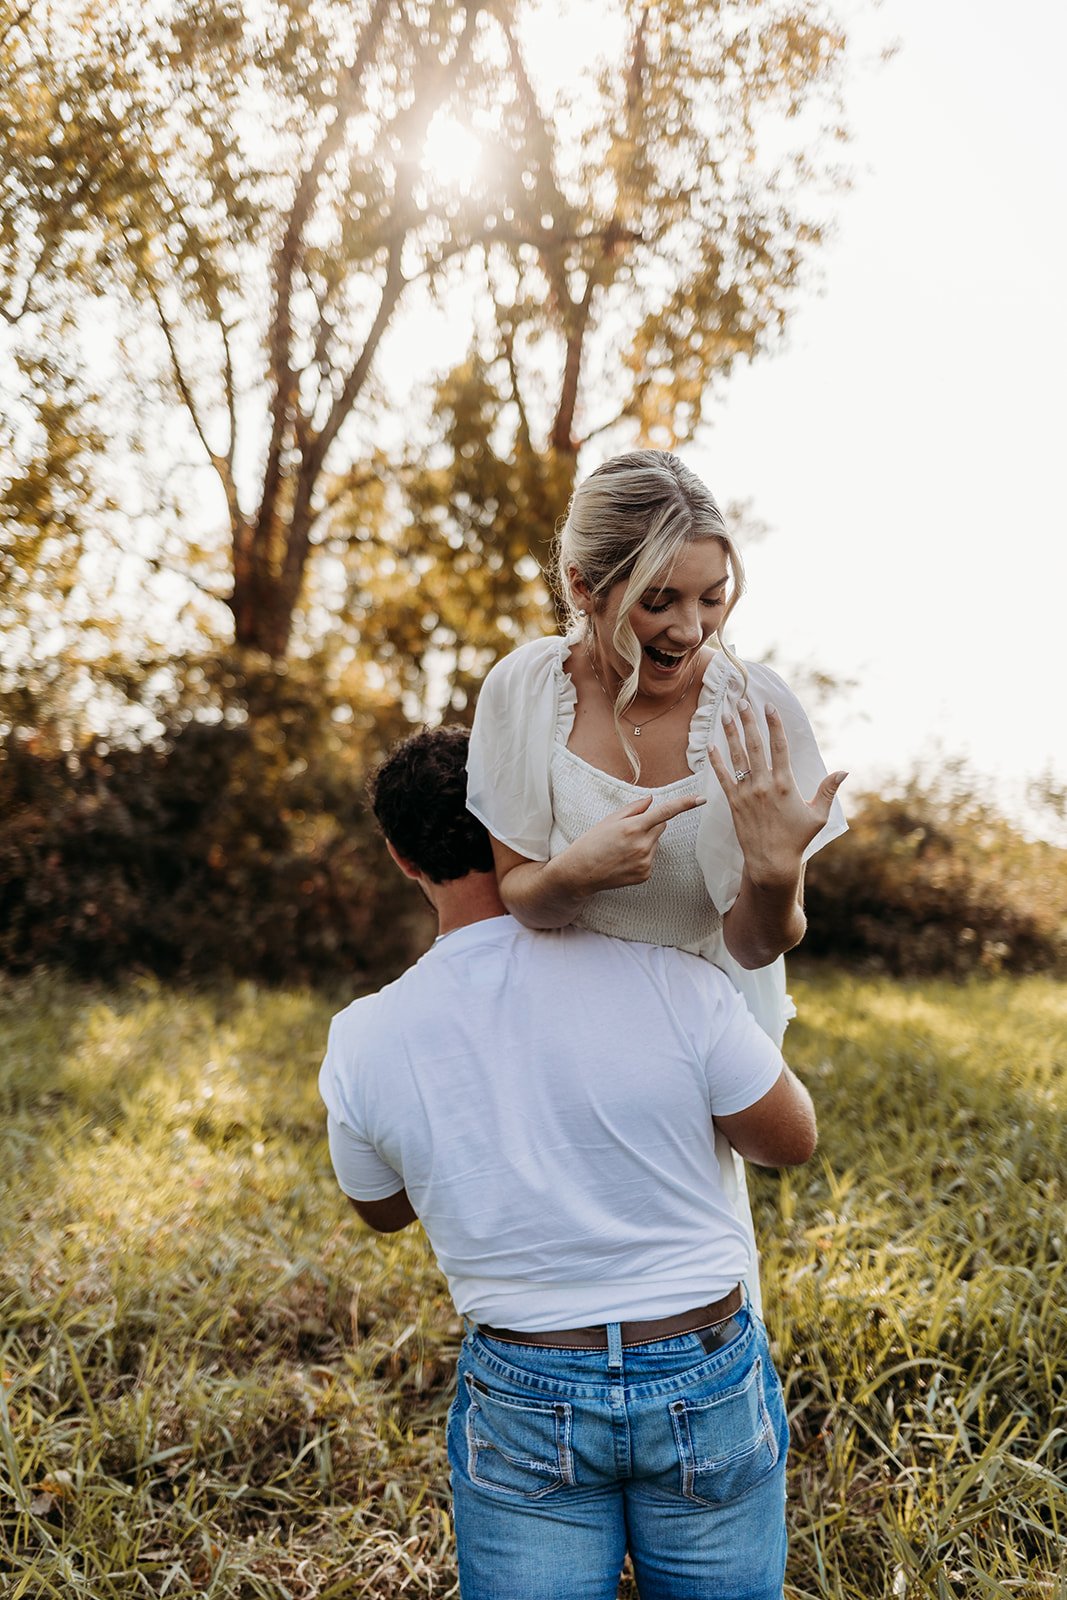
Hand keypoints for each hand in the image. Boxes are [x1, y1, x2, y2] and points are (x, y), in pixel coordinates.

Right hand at [564, 791, 705, 893]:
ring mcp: (645, 862)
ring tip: (622, 848)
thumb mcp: (609, 820)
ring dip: (645, 841)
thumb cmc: (591, 843)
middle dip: (649, 824)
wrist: (579, 873)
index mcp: (633, 827)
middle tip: (627, 831)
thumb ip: (633, 809)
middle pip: (661, 826)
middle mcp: (643, 845)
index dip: (685, 804)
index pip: (665, 812)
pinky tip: (624, 860)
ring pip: (655, 842)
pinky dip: (642, 855)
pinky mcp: (645, 874)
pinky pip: (651, 857)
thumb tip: (651, 800)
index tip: (701, 799)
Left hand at [708, 700, 846, 888]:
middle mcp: (764, 785)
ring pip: (737, 757)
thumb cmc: (797, 839)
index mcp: (785, 784)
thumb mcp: (818, 816)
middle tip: (742, 702)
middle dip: (748, 721)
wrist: (771, 862)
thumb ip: (828, 791)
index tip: (769, 707)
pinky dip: (716, 761)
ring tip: (725, 714)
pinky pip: (722, 777)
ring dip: (730, 734)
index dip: (774, 725)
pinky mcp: (733, 803)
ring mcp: (746, 793)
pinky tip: (711, 745)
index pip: (779, 747)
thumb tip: (844, 771)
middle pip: (755, 745)